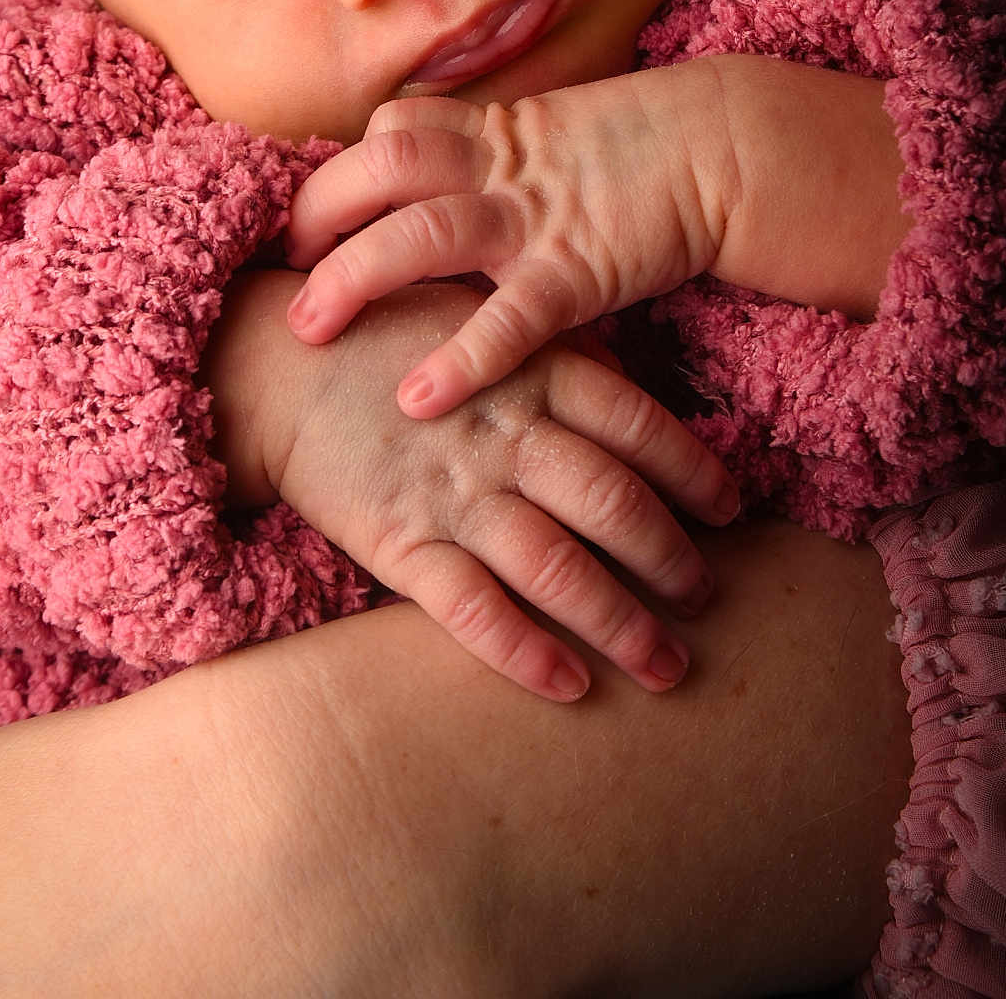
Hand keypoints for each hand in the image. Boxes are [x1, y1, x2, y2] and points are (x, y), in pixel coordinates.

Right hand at [256, 276, 738, 702]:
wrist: (274, 363)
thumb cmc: (387, 335)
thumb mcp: (480, 318)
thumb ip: (552, 351)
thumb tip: (630, 383)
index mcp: (532, 368)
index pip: (640, 425)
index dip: (695, 472)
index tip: (731, 511)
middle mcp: (505, 432)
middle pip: (615, 504)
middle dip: (673, 560)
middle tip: (708, 599)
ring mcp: (453, 491)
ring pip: (559, 567)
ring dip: (622, 624)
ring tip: (667, 667)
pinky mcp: (398, 539)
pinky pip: (474, 609)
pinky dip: (527, 653)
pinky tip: (570, 685)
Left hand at [285, 63, 733, 414]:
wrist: (723, 152)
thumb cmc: (634, 156)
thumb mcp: (548, 140)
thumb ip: (489, 159)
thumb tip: (428, 192)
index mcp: (490, 133)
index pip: (390, 132)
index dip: (336, 171)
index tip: (300, 219)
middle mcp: (498, 166)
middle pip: (379, 168)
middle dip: (319, 214)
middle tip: (285, 268)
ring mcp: (533, 216)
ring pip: (420, 232)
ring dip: (354, 277)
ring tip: (309, 327)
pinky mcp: (576, 270)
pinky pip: (507, 317)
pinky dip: (459, 356)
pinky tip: (416, 398)